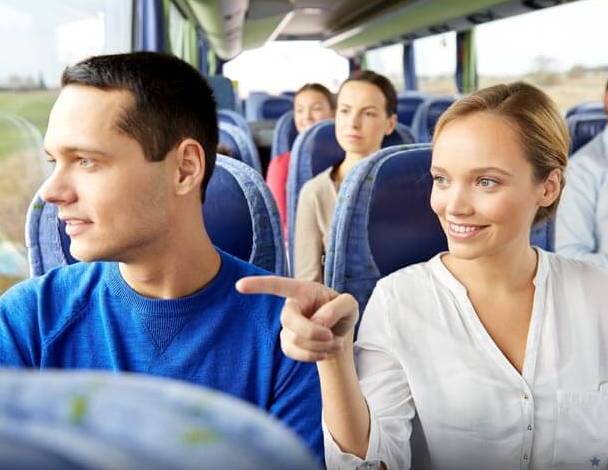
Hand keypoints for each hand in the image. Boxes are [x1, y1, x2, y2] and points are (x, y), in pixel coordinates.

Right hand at [236, 276, 358, 361]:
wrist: (339, 333)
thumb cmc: (342, 312)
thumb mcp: (350, 305)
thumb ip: (338, 307)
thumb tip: (318, 321)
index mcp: (303, 290)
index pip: (278, 285)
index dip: (259, 285)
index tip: (239, 286)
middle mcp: (291, 307)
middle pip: (289, 319)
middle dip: (311, 332)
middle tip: (331, 337)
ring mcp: (287, 326)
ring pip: (295, 340)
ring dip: (319, 346)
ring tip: (335, 343)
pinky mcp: (287, 343)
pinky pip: (294, 353)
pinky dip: (314, 355)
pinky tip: (326, 352)